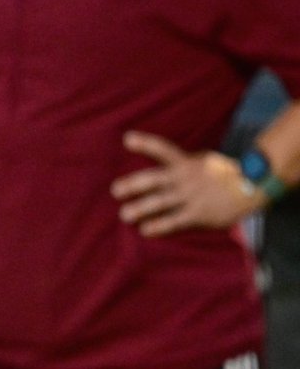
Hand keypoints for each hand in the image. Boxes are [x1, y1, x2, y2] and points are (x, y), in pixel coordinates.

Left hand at [111, 130, 265, 236]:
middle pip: (154, 179)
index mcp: (185, 162)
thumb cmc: (220, 174)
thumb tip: (157, 160)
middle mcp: (185, 178)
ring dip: (142, 208)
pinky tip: (145, 230)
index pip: (163, 149)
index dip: (145, 144)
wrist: (252, 187)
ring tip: (125, 215)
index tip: (127, 138)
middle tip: (116, 190)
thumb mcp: (201, 161)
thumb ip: (180, 163)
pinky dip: (159, 225)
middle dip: (133, 184)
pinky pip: (175, 220)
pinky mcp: (198, 214)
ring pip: (161, 202)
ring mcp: (191, 196)